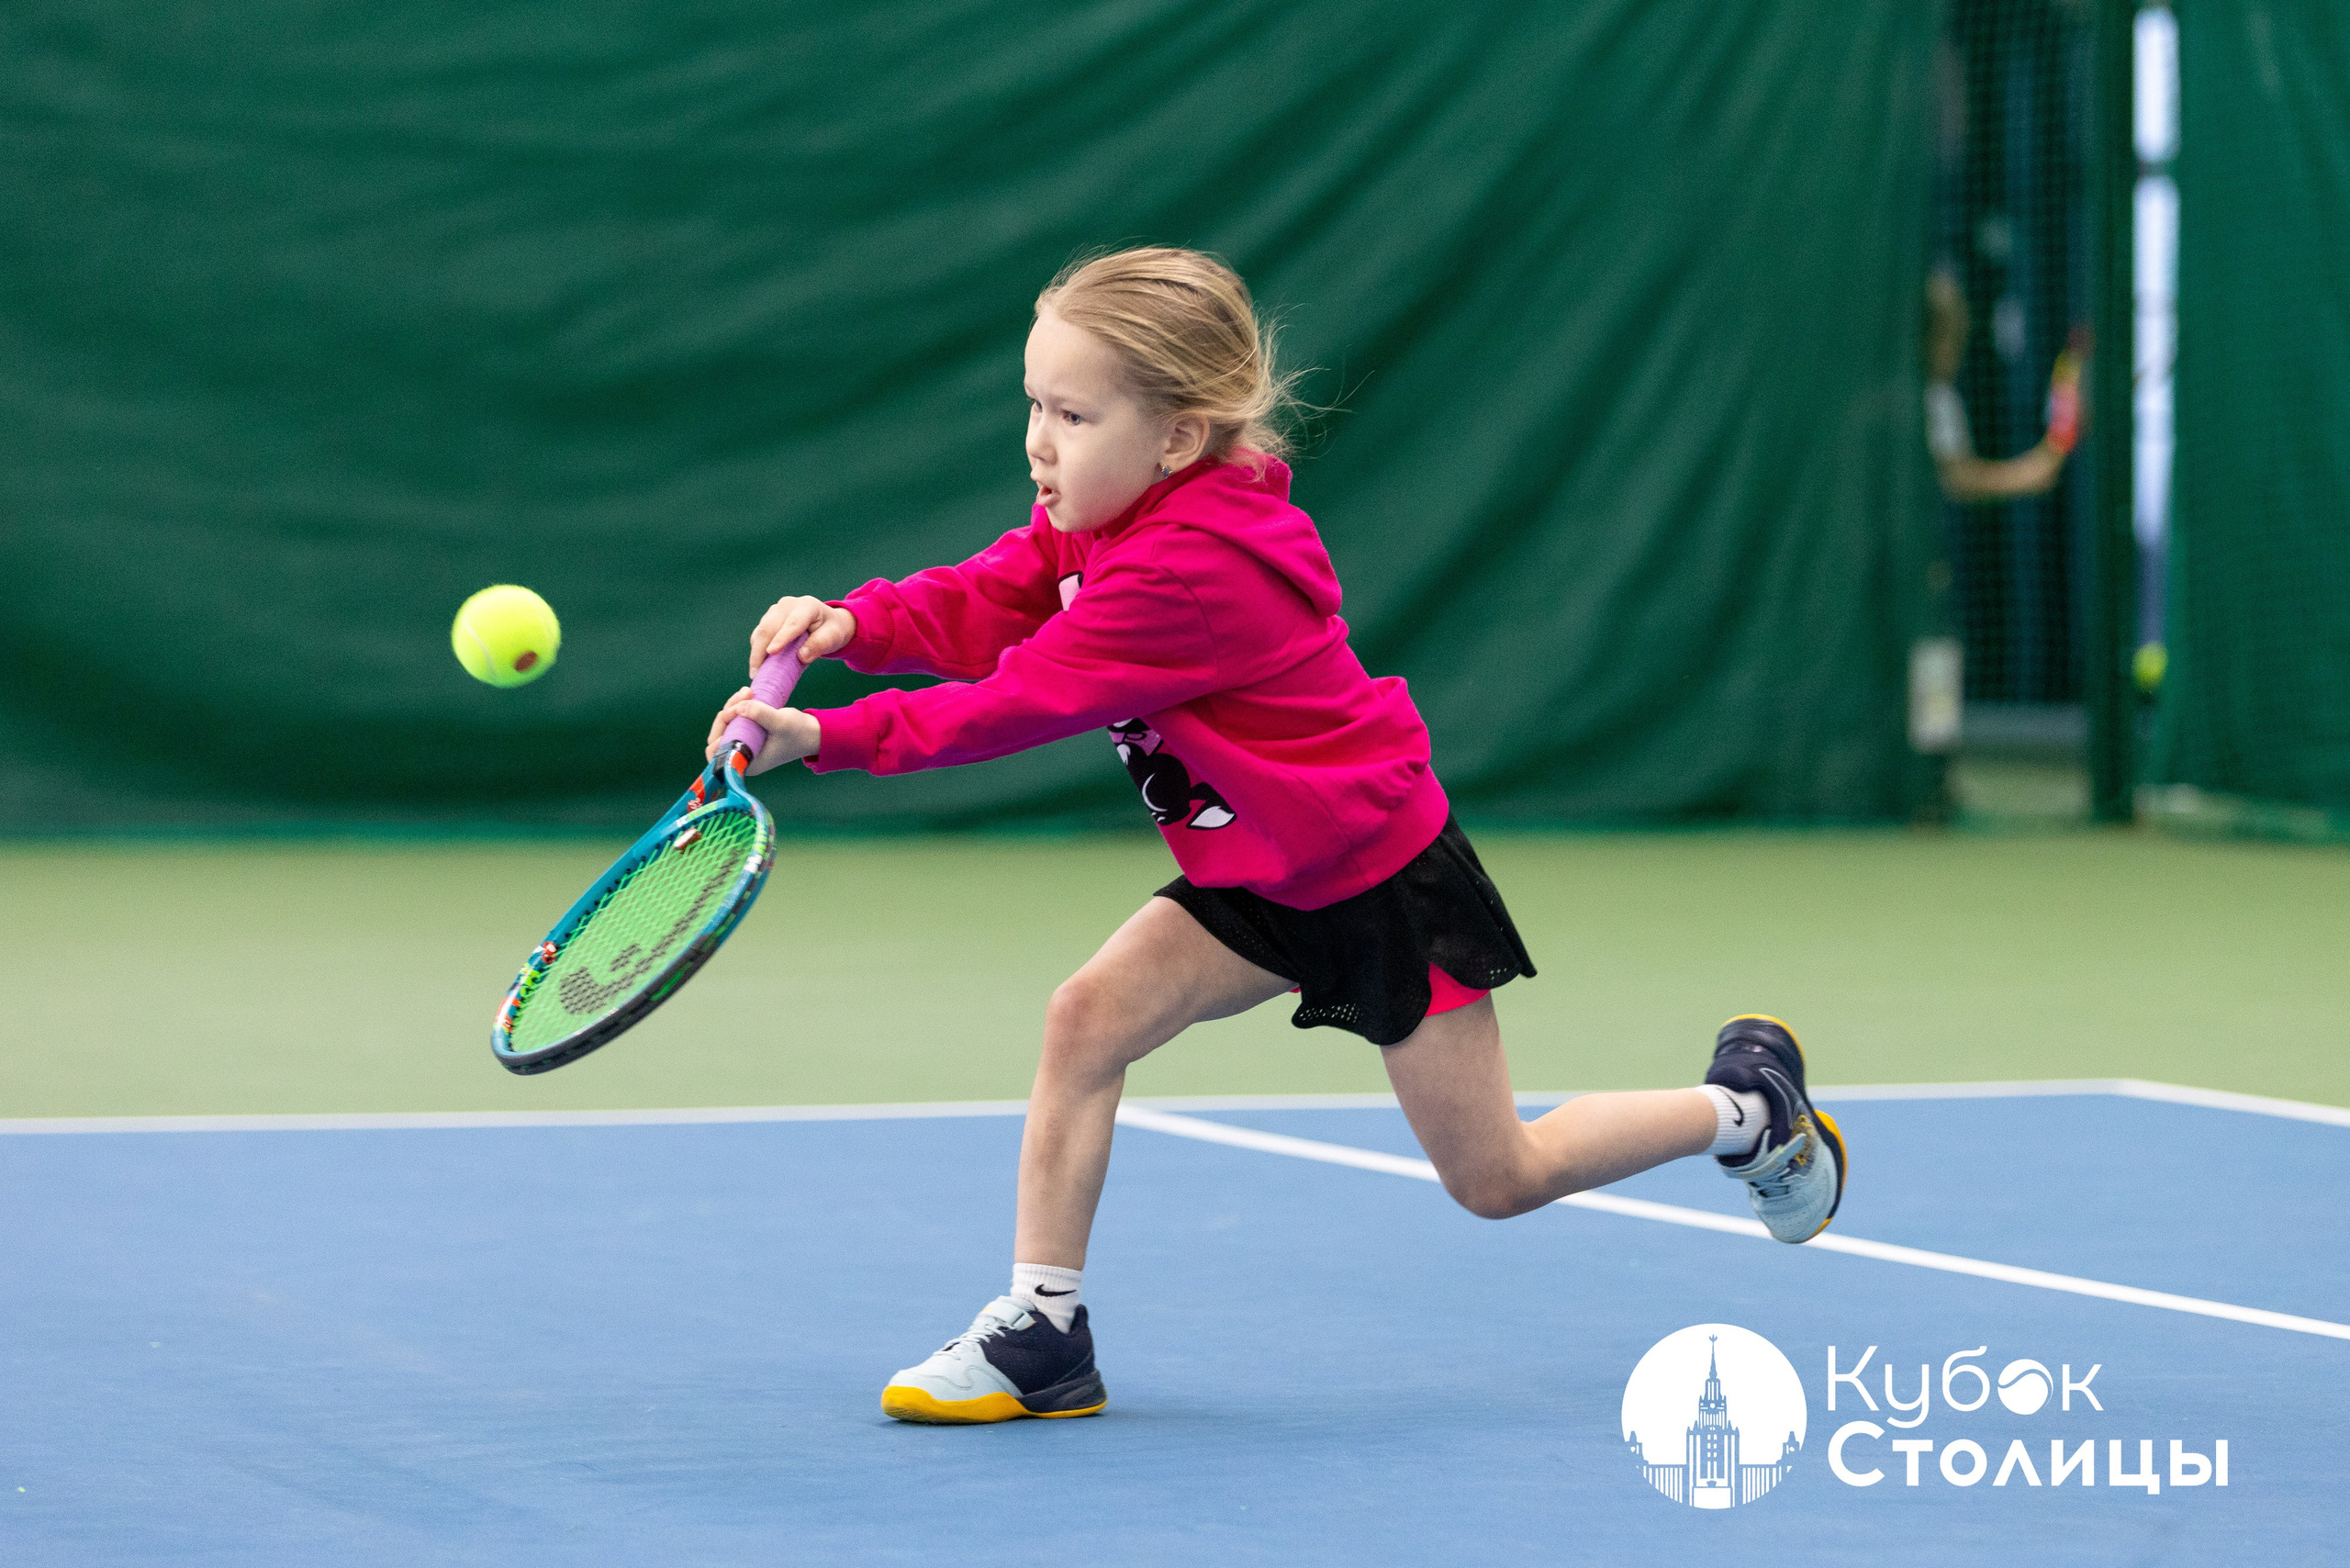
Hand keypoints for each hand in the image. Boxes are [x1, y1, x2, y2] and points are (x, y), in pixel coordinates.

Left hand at [706, 687, 821, 774]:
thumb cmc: (799, 733)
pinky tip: (746, 695)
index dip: (718, 734)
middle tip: (743, 697)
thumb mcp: (781, 723)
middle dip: (727, 713)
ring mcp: (745, 744)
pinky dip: (738, 707)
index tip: (731, 715)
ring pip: (726, 725)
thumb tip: (738, 707)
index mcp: (748, 762)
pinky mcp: (749, 734)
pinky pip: (735, 720)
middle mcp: (743, 756)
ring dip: (733, 706)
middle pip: (719, 736)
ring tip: (747, 692)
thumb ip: (759, 714)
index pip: (718, 753)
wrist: (813, 732)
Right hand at [750, 596, 856, 677]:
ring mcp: (775, 611)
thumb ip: (819, 645)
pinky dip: (757, 651)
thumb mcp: (832, 637)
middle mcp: (787, 605)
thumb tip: (802, 656)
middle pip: (769, 628)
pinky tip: (759, 666)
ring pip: (760, 632)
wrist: (826, 622)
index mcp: (807, 606)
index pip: (793, 623)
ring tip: (756, 674)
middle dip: (760, 651)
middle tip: (757, 674)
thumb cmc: (831, 630)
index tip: (771, 652)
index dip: (781, 638)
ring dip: (756, 653)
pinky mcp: (767, 620)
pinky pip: (759, 636)